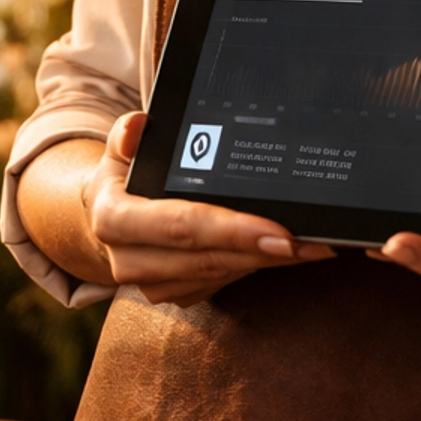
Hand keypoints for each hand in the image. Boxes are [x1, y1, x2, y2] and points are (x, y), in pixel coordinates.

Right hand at [85, 113, 334, 306]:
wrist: (107, 219)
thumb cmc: (124, 177)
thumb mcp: (120, 151)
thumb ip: (126, 135)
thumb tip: (138, 125)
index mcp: (114, 220)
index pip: (181, 226)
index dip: (232, 230)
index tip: (278, 231)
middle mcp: (129, 260)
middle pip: (208, 257)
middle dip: (264, 250)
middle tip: (312, 241)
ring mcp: (152, 284)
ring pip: (221, 273)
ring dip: (269, 261)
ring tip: (313, 243)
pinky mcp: (175, 295)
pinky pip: (222, 283)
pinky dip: (256, 265)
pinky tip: (288, 252)